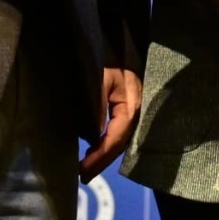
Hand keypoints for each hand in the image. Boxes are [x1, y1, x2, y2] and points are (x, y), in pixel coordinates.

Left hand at [79, 65, 140, 180]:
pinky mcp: (128, 109)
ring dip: (104, 156)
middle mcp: (136, 112)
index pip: (115, 139)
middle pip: (119, 145)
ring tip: (87, 169)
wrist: (118, 43)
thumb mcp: (100, 80)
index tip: (82, 170)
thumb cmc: (108, 59)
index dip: (99, 157)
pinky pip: (119, 132)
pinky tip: (95, 151)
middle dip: (101, 162)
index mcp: (131, 106)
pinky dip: (107, 145)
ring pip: (120, 141)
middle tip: (83, 176)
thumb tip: (94, 136)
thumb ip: (97, 107)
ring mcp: (133, 111)